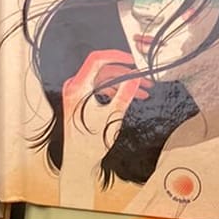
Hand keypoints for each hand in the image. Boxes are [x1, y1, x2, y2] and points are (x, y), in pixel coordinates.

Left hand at [59, 48, 147, 199]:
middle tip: (143, 78)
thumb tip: (135, 78)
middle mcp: (75, 87)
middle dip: (125, 74)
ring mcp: (77, 94)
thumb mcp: (112, 116)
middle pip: (103, 70)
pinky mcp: (82, 100)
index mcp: (78, 87)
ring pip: (104, 80)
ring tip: (143, 90)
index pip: (96, 60)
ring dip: (123, 83)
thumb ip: (125, 94)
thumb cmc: (90, 143)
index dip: (116, 56)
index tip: (132, 60)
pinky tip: (132, 96)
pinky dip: (116, 91)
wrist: (79, 162)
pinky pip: (100, 88)